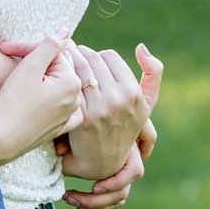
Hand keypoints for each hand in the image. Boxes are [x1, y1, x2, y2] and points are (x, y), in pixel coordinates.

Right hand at [0, 36, 83, 160]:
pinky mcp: (59, 128)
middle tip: (9, 58)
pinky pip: (60, 107)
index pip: (53, 53)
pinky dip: (51, 100)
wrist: (2, 140)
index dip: (28, 48)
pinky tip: (38, 99)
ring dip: (41, 80)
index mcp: (71, 81)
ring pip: (57, 86)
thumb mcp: (29, 67)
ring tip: (20, 81)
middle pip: (56, 69)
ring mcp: (69, 116)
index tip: (6, 49)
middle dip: (35, 62)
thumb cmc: (13, 103)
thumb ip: (49, 45)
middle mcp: (76, 99)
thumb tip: (65, 31)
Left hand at [59, 40, 161, 206]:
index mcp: (135, 93)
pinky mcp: (84, 117)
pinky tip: (57, 81)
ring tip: (62, 66)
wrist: (105, 161)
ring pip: (80, 69)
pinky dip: (62, 78)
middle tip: (70, 59)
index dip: (97, 57)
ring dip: (68, 63)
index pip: (109, 56)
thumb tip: (141, 47)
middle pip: (93, 59)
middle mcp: (121, 100)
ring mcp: (102, 109)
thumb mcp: (146, 103)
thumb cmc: (125, 127)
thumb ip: (153, 73)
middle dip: (80, 57)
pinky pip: (70, 85)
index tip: (89, 64)